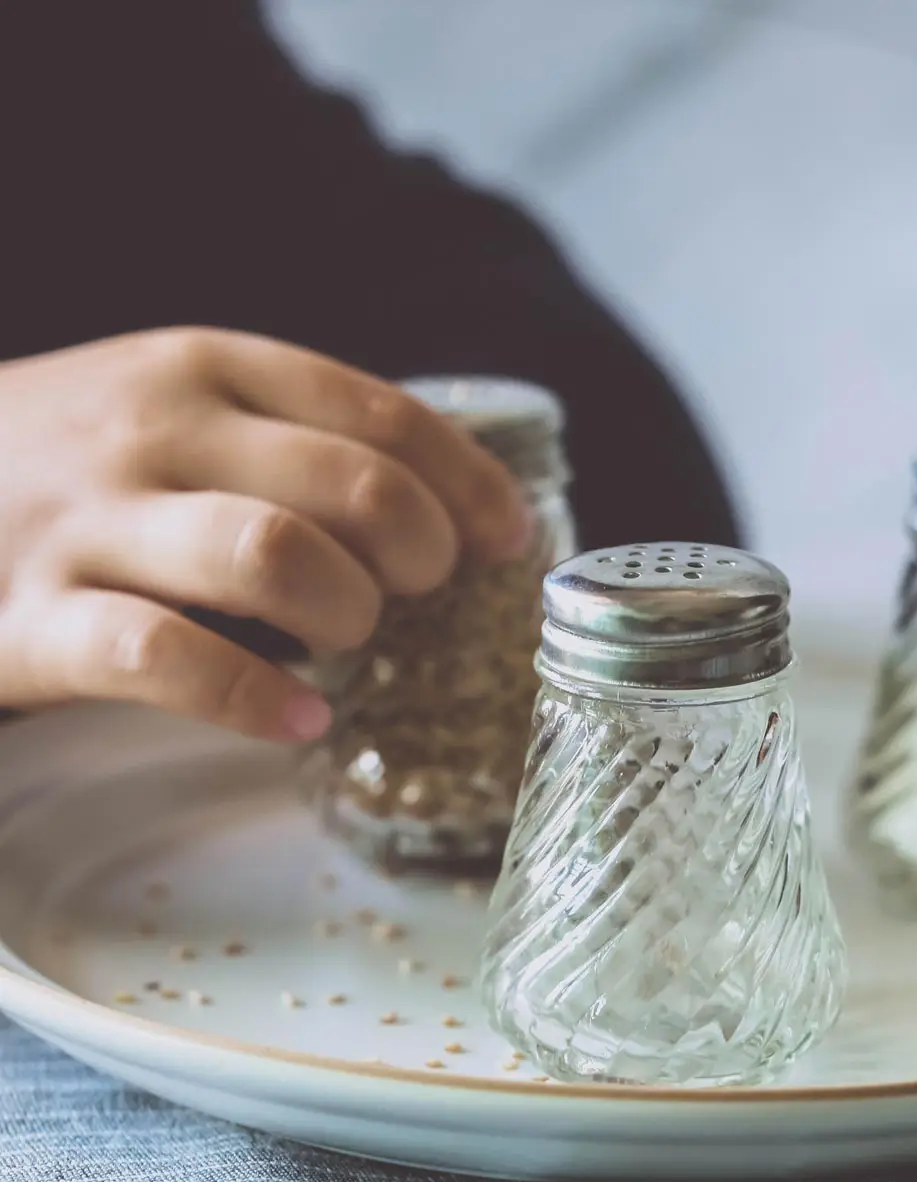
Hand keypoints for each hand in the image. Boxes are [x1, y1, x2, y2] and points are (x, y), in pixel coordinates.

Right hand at [0, 327, 530, 739]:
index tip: (509, 540)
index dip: (469, 484)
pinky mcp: (29, 620)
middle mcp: (156, 427)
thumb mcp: (183, 408)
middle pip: (353, 487)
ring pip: (272, 555)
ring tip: (348, 639)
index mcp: (210, 366)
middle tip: (419, 592)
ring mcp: (89, 520)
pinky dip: (255, 698)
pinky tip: (301, 720)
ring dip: (347, 611)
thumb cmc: (82, 462)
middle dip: (420, 553)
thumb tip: (453, 511)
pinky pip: (167, 659)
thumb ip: (296, 438)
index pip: (382, 415)